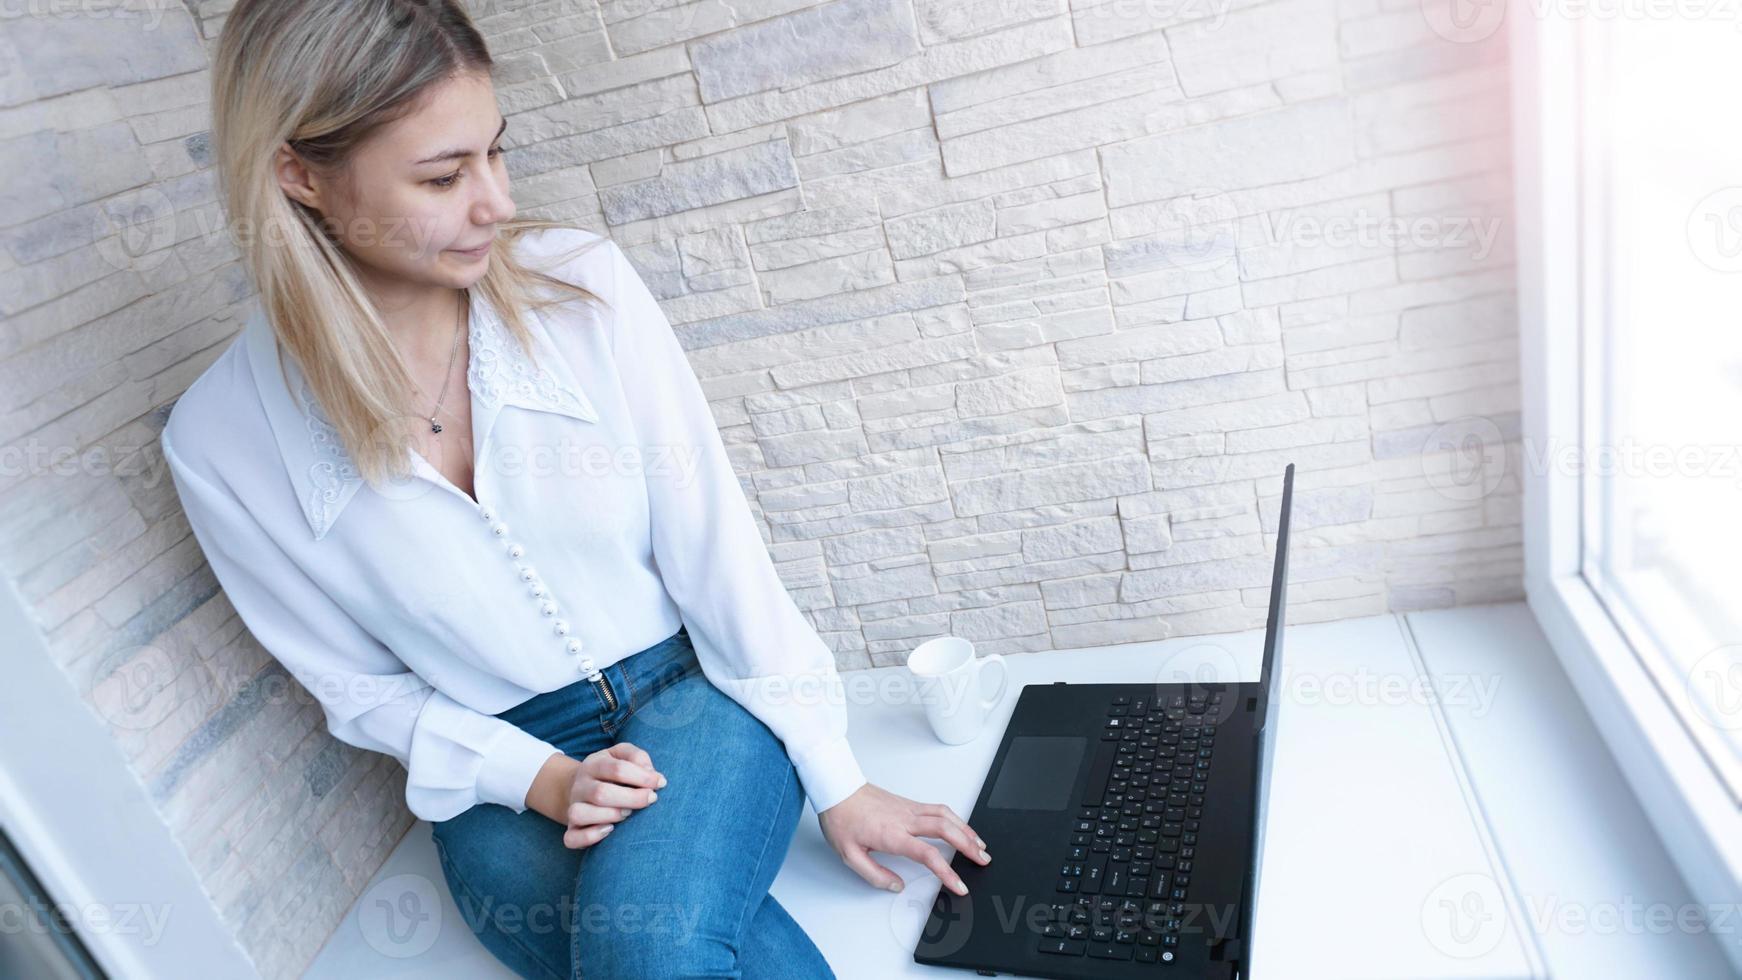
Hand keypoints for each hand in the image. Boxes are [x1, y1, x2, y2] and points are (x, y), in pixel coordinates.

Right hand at [560, 742, 665, 849]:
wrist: (578, 786)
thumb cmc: (609, 771)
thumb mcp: (622, 755)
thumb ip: (638, 757)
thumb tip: (652, 775)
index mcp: (593, 764)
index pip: (617, 768)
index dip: (643, 777)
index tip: (660, 783)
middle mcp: (580, 786)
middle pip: (600, 793)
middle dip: (632, 798)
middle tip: (650, 799)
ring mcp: (572, 807)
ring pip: (580, 814)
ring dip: (610, 816)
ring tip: (627, 814)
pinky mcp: (570, 829)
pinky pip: (572, 838)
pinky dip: (591, 837)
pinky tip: (610, 830)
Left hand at [815, 783, 989, 895]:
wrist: (836, 789)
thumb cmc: (842, 819)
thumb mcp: (849, 855)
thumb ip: (875, 874)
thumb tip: (897, 885)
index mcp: (893, 835)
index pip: (928, 855)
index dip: (948, 872)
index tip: (959, 885)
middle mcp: (905, 819)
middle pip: (947, 830)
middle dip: (969, 846)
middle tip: (983, 860)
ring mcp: (909, 808)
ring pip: (947, 816)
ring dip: (967, 830)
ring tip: (980, 845)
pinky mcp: (909, 802)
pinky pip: (939, 808)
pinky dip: (956, 818)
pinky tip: (961, 826)